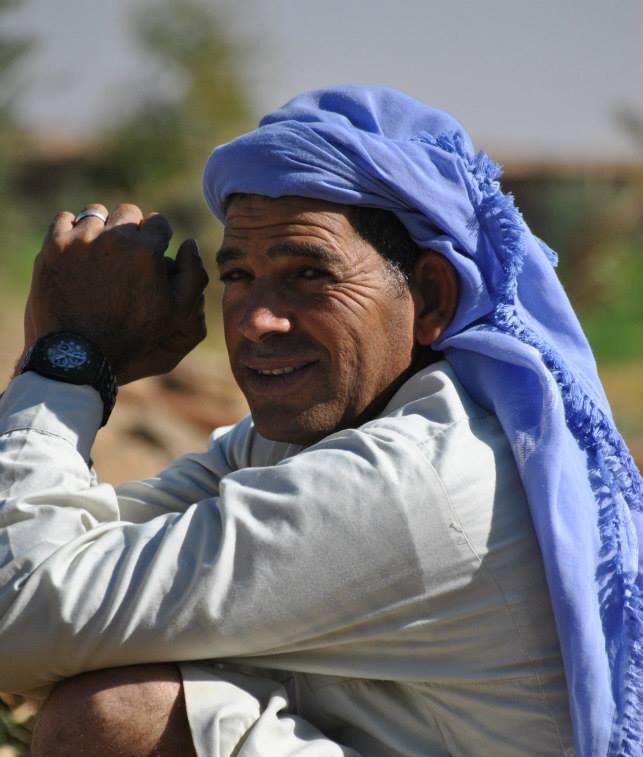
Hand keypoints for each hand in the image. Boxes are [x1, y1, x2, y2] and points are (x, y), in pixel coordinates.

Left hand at [22, 203, 208, 383]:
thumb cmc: (134, 334)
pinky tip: (77, 251)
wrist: (79, 351)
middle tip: (125, 255)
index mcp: (147, 250)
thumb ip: (193, 274)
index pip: (158, 222)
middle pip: (128, 213)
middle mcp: (115, 237)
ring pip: (96, 213)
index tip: (150, 254)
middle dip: (131, 230)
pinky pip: (65, 220)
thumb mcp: (176, 312)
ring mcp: (81, 239)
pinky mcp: (54, 245)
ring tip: (100, 253)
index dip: (158, 239)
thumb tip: (189, 242)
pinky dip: (71, 231)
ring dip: (101, 228)